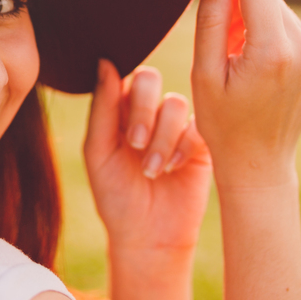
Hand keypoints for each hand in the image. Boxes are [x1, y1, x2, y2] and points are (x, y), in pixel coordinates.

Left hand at [84, 60, 211, 252]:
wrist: (148, 236)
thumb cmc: (116, 195)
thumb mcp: (99, 153)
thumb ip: (102, 108)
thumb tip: (104, 62)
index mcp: (119, 108)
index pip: (122, 76)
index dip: (125, 96)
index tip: (123, 131)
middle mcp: (148, 110)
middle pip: (150, 78)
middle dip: (143, 112)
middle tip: (135, 144)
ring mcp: (176, 125)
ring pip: (174, 103)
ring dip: (161, 137)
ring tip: (152, 170)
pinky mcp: (201, 143)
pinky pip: (197, 125)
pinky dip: (183, 145)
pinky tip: (173, 168)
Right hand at [191, 0, 300, 189]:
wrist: (258, 161)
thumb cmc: (222, 121)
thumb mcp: (204, 72)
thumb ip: (211, 19)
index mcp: (273, 53)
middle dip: (238, 2)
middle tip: (217, 35)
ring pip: (280, 10)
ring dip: (254, 18)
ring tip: (235, 54)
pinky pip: (293, 28)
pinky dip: (271, 33)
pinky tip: (255, 62)